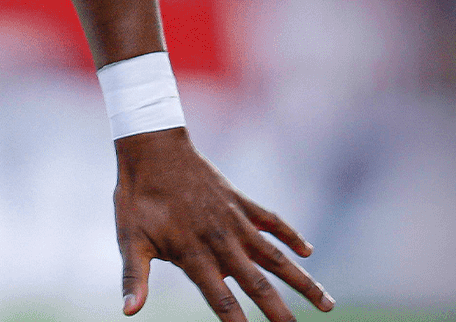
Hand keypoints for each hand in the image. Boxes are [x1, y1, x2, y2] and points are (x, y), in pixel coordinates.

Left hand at [115, 128, 332, 321]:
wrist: (152, 149)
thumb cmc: (137, 198)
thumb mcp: (129, 239)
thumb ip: (134, 277)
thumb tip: (128, 311)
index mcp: (192, 255)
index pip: (220, 300)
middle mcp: (221, 241)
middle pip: (256, 284)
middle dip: (279, 311)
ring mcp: (235, 221)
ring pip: (276, 257)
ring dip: (302, 281)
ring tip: (327, 303)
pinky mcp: (241, 202)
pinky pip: (272, 221)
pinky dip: (291, 235)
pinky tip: (308, 251)